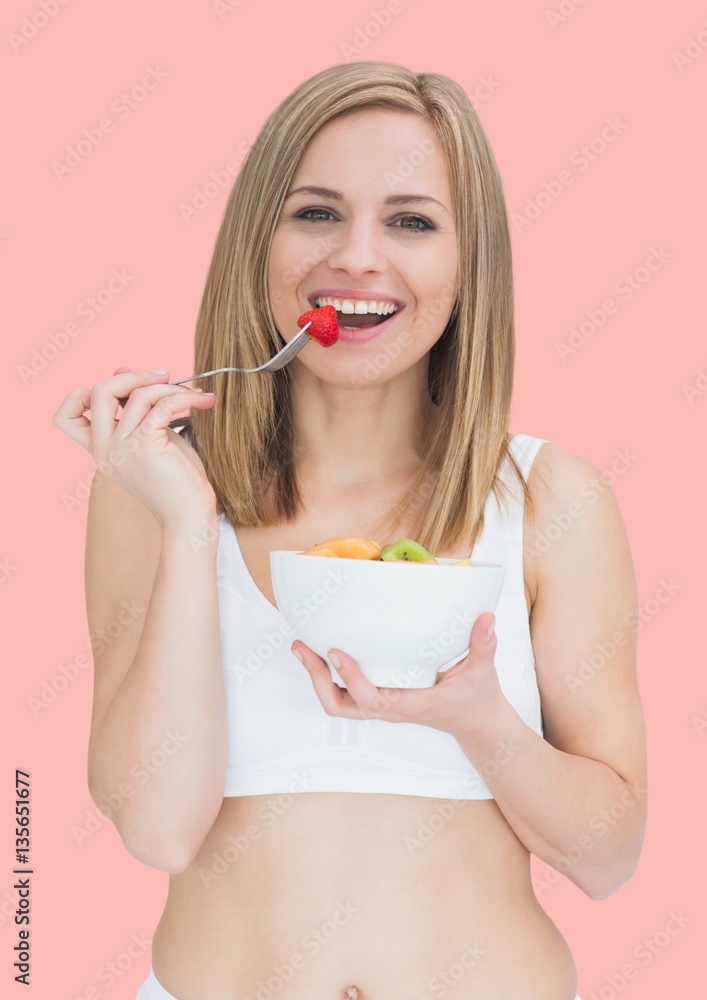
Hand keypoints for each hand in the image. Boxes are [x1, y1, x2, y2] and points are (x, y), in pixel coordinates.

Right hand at [52, 366, 217, 527]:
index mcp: (101, 450)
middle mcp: (105, 449)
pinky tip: (204, 401)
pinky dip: (186, 397)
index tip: (123, 391)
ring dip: (172, 387)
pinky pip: (162, 404)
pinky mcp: (146, 445)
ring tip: (196, 394)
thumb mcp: (150, 438)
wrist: (190, 517)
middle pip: (98, 391)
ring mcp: (122, 447)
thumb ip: (135, 409)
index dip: (83, 394)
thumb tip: (122, 368)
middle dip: (133, 375)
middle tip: (164, 377)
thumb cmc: (176, 483)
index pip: (65, 417)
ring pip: (138, 395)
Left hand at [291, 612, 506, 739]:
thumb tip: (487, 618)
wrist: (475, 723)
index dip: (350, 678)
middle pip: (340, 706)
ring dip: (317, 678)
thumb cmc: (476, 699)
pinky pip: (345, 694)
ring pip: (338, 703)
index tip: (335, 651)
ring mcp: (382, 706)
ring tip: (303, 648)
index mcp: (411, 704)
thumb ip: (484, 645)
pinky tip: (322, 652)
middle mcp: (390, 708)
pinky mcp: (380, 699)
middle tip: (302, 647)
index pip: (372, 699)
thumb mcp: (482, 672)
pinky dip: (329, 677)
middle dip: (317, 679)